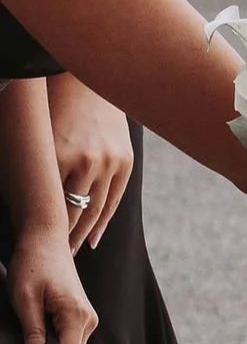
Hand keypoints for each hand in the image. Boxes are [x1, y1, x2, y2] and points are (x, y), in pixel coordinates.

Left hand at [6, 223, 97, 343]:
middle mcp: (89, 320)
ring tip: (30, 336)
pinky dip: (55, 343)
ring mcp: (89, 318)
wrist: (45, 238)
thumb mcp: (24, 299)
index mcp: (76, 316)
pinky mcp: (83, 316)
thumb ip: (32, 332)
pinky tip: (39, 330)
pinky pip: (70, 342)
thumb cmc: (33, 264)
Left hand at [46, 75, 134, 250]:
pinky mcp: (125, 161)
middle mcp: (87, 163)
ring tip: (72, 254)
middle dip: (65, 242)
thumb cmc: (49, 112)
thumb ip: (36, 179)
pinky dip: (103, 222)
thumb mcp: (36, 144)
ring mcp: (109, 163)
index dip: (48, 236)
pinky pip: (114, 200)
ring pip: (97, 212)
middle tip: (55, 263)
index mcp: (59, 159)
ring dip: (84, 236)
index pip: (54, 211)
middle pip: (76, 217)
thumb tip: (25, 215)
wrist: (84, 81)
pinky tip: (92, 238)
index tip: (40, 254)